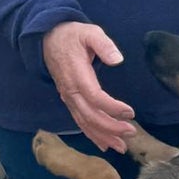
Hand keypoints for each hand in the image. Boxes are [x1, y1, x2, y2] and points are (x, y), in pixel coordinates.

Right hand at [42, 22, 134, 151]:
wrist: (47, 39)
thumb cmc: (72, 35)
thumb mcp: (89, 32)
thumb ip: (104, 45)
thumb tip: (118, 59)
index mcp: (77, 75)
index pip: (95, 97)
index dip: (112, 108)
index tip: (130, 112)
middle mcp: (71, 91)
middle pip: (90, 116)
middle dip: (111, 128)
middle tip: (131, 133)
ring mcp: (68, 98)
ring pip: (85, 123)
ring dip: (103, 137)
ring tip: (122, 147)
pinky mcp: (69, 102)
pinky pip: (80, 122)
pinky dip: (92, 135)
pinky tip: (105, 144)